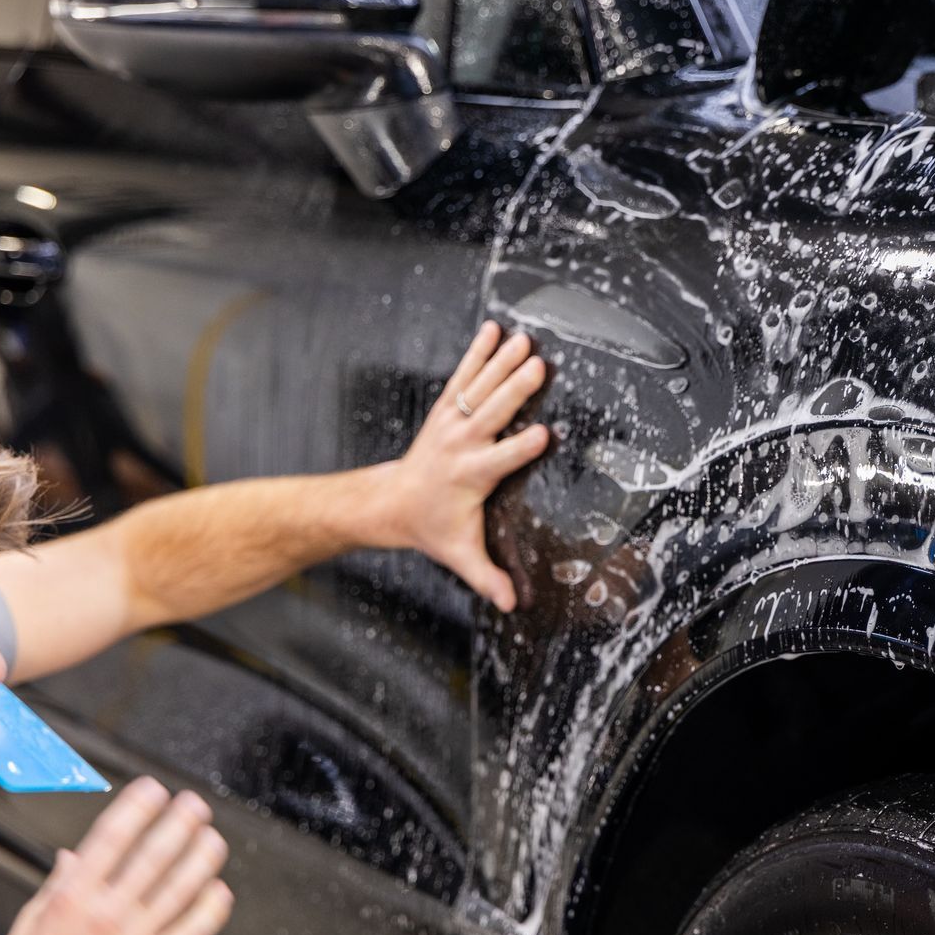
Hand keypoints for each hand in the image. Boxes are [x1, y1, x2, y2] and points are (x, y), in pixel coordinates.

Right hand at [0, 778, 231, 934]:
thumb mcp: (33, 919)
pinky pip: (194, 932)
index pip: (113, 836)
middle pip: (156, 855)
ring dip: (204, 857)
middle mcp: (106, 914)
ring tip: (213, 839)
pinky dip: (211, 908)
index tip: (155, 788)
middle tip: (197, 805)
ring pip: (183, 889)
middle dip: (182, 822)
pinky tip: (218, 890)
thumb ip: (61, 882)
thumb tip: (75, 853)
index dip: (139, 806)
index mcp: (73, 895)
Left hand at [380, 321, 550, 611]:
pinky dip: (478, 351)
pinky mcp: (445, 408)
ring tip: (525, 339)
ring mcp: (451, 423)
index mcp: (470, 477)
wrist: (390, 503)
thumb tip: (512, 605)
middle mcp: (460, 445)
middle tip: (538, 365)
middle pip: (491, 413)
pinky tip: (494, 329)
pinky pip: (463, 376)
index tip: (544, 432)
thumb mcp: (460, 555)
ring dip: (501, 362)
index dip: (521, 448)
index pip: (500, 460)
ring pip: (478, 388)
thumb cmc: (432, 528)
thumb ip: (487, 578)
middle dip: (513, 389)